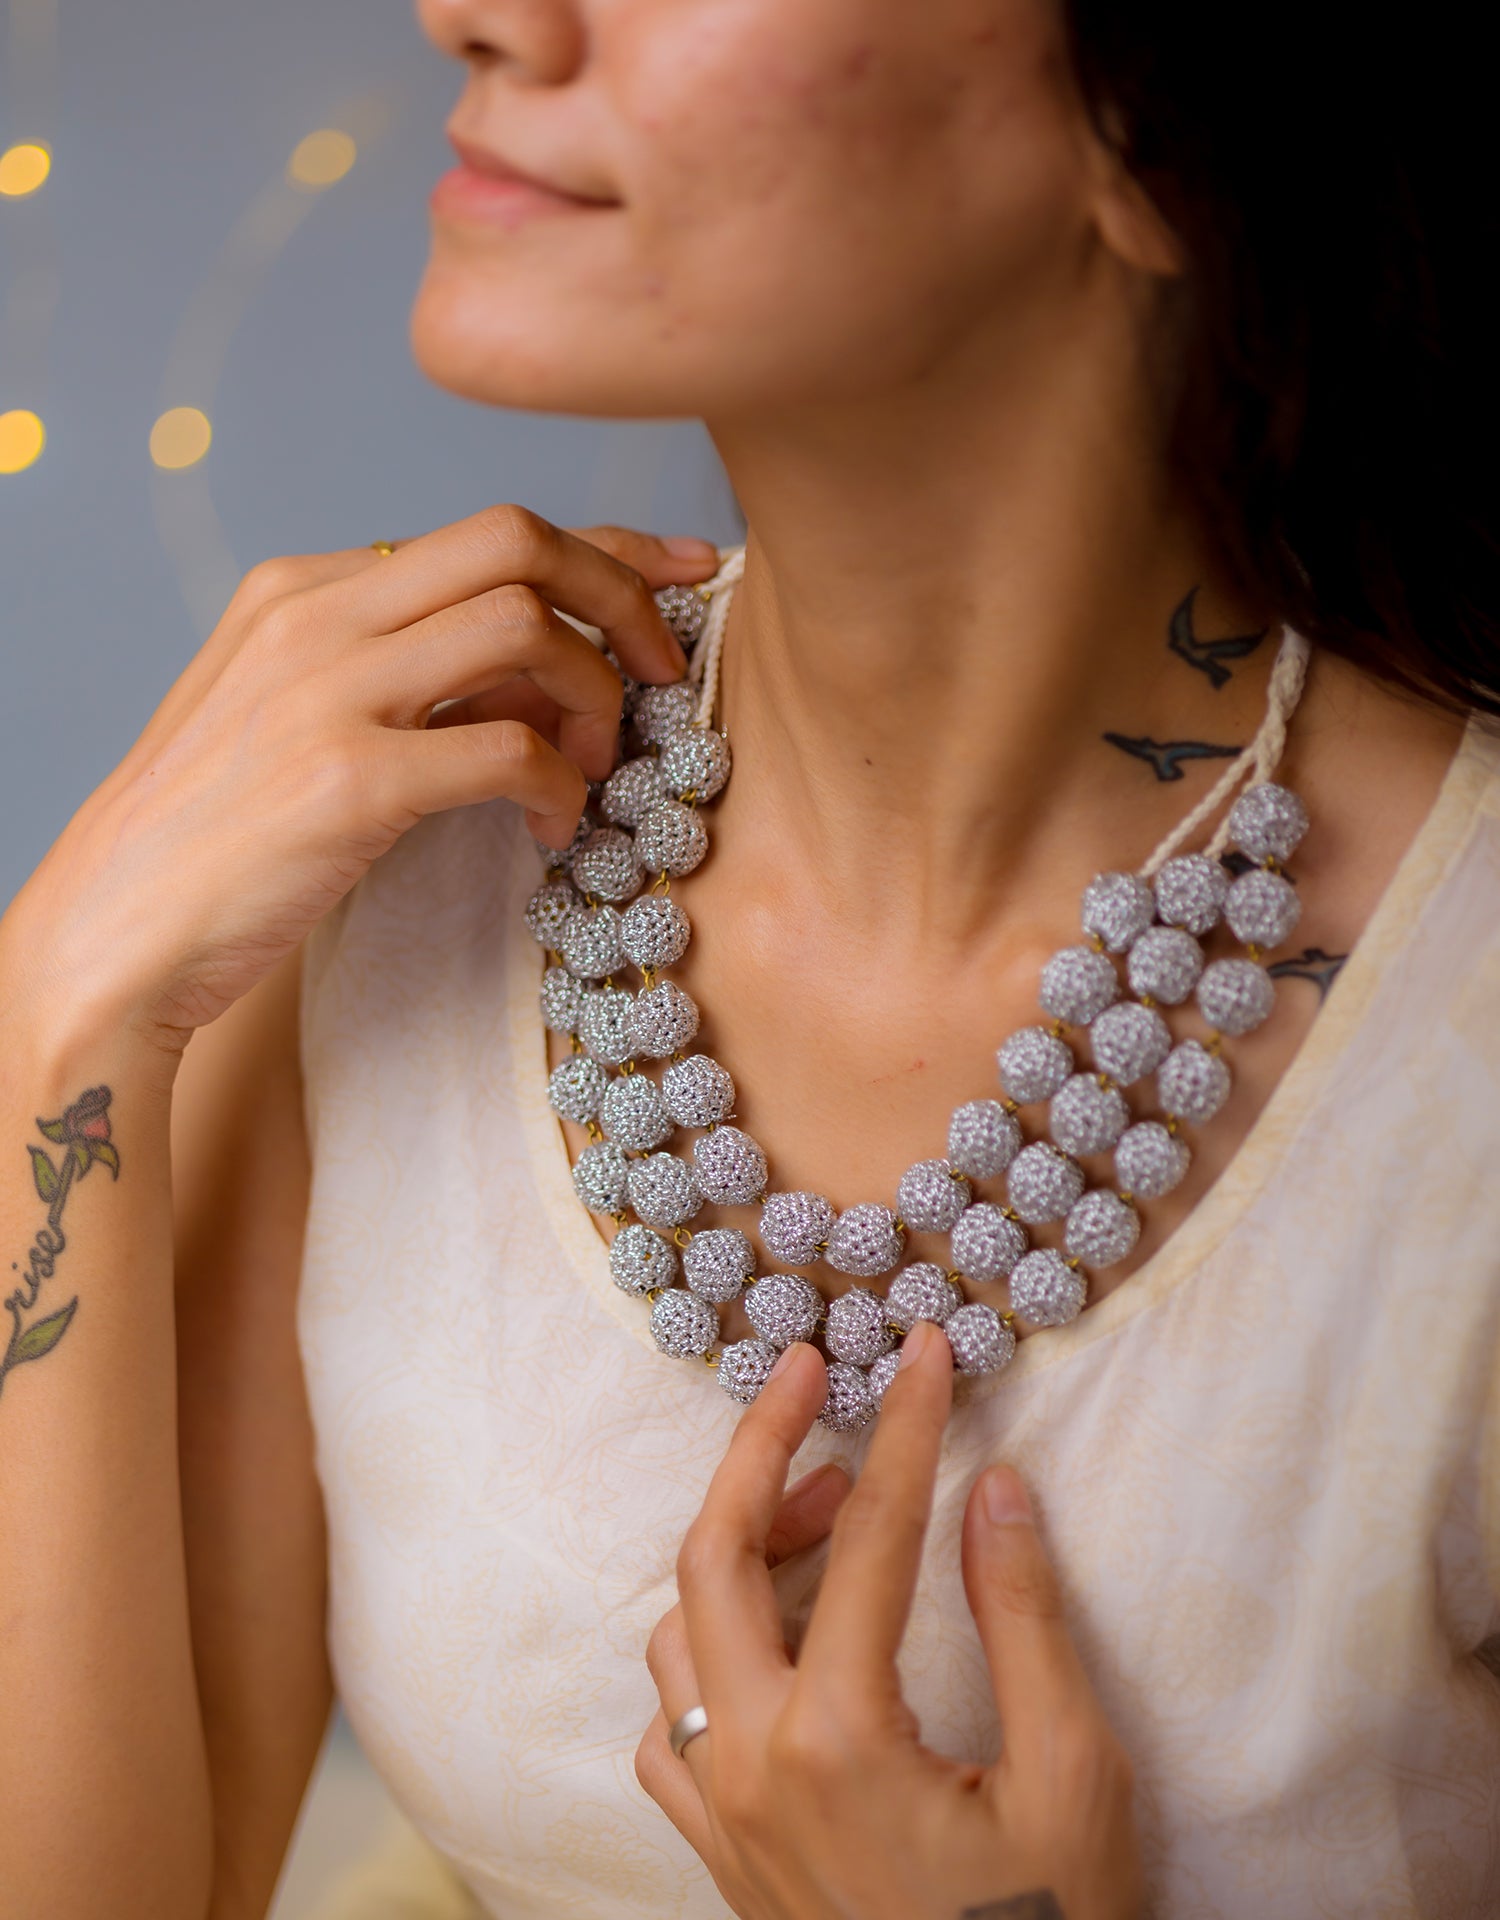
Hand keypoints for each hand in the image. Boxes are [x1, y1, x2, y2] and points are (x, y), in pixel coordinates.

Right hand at [2, 511, 716, 1061]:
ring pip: (523, 623)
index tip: (684, 575)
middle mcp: (314, 614)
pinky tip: (555, 827)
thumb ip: (427, 683)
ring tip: (592, 765)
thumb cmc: (223, 836)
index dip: (608, 547)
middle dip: (621, 595)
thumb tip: (559, 676)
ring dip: (594, 694)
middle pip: (516, 540)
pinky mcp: (347, 780)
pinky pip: (511, 750)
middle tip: (663, 675)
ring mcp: (326, 691)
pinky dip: (562, 786)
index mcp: (304, 587)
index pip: (488, 531)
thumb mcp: (313, 722)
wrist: (119, 929)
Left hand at [636, 1322, 1142, 1919]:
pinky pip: (672, 1726)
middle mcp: (753, 1764)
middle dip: (756, 1446)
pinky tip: (778, 1640)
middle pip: (712, 1557)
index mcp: (838, 1738)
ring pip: (678, 1635)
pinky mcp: (722, 1857)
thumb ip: (1025, 1623)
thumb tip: (997, 1488)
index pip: (870, 1539)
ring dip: (737, 1549)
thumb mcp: (1070, 1781)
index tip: (921, 1354)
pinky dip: (708, 1654)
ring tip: (825, 1508)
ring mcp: (724, 1815)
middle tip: (804, 1375)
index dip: (905, 1430)